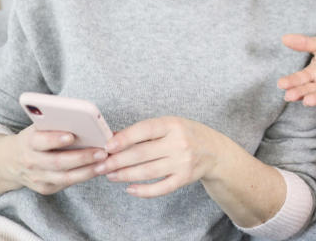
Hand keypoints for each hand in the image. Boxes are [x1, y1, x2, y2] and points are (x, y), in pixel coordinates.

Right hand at [0, 127, 109, 194]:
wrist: (9, 161)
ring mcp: (37, 178)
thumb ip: (53, 124)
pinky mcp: (45, 189)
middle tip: (101, 151)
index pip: (40, 141)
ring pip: (64, 177)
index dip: (55, 139)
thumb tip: (84, 119)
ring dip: (87, 170)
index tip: (72, 135)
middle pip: (57, 162)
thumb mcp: (36, 128)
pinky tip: (97, 169)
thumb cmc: (32, 139)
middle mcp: (31, 162)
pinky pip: (66, 184)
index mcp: (28, 142)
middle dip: (81, 157)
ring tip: (104, 162)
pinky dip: (83, 177)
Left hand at [101, 116, 222, 197]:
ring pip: (148, 172)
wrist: (215, 151)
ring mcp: (182, 162)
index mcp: (172, 124)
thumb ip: (144, 131)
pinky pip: (161, 188)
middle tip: (100, 165)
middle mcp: (178, 143)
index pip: (145, 130)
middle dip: (117, 160)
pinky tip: (129, 188)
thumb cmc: (186, 134)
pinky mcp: (184, 178)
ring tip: (109, 175)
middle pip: (142, 154)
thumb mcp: (169, 125)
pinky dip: (143, 190)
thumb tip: (113, 137)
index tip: (107, 145)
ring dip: (125, 175)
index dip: (124, 138)